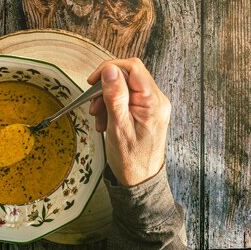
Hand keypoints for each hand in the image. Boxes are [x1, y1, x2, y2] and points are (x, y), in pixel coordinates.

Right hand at [88, 58, 170, 186]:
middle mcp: (157, 100)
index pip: (133, 67)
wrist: (140, 182)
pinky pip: (127, 98)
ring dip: (107, 99)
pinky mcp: (147, 110)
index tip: (93, 81)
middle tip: (94, 106)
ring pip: (125, 86)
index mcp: (153, 102)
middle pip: (128, 75)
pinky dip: (112, 106)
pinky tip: (106, 121)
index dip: (110, 69)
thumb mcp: (118, 127)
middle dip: (106, 88)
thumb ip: (115, 96)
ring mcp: (153, 105)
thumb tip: (110, 69)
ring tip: (99, 118)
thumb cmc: (130, 159)